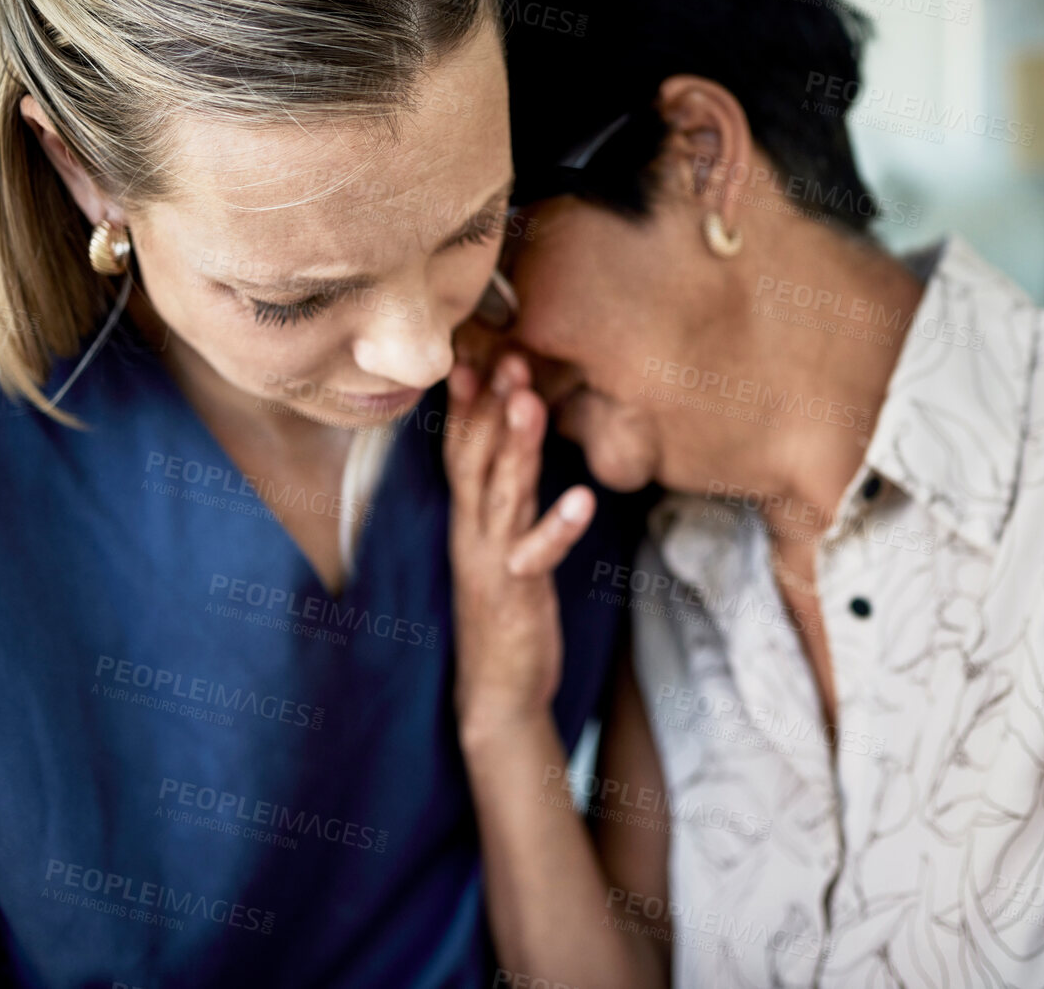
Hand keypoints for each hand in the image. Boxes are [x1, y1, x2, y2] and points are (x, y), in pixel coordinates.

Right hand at [446, 352, 595, 734]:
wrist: (497, 692)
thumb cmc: (507, 610)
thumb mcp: (503, 543)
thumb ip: (506, 496)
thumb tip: (518, 445)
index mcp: (468, 517)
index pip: (461, 448)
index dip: (467, 401)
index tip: (475, 350)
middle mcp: (472, 532)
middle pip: (476, 459)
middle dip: (491, 406)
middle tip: (509, 357)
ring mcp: (490, 562)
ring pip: (502, 494)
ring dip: (517, 448)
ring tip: (531, 403)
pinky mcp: (516, 594)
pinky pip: (536, 555)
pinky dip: (558, 527)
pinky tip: (582, 501)